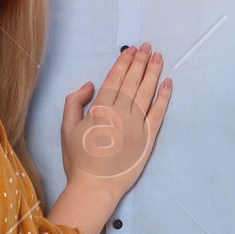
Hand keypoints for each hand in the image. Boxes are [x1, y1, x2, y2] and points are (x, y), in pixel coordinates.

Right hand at [60, 42, 171, 208]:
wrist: (95, 187)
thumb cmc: (79, 161)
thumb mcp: (66, 129)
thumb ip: (74, 102)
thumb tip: (89, 85)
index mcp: (100, 109)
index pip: (115, 79)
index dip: (124, 63)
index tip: (131, 50)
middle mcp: (120, 113)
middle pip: (132, 81)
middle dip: (140, 62)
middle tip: (148, 46)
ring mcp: (136, 125)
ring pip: (146, 92)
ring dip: (153, 73)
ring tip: (158, 57)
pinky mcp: (148, 139)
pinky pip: (158, 113)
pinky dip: (164, 97)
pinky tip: (168, 84)